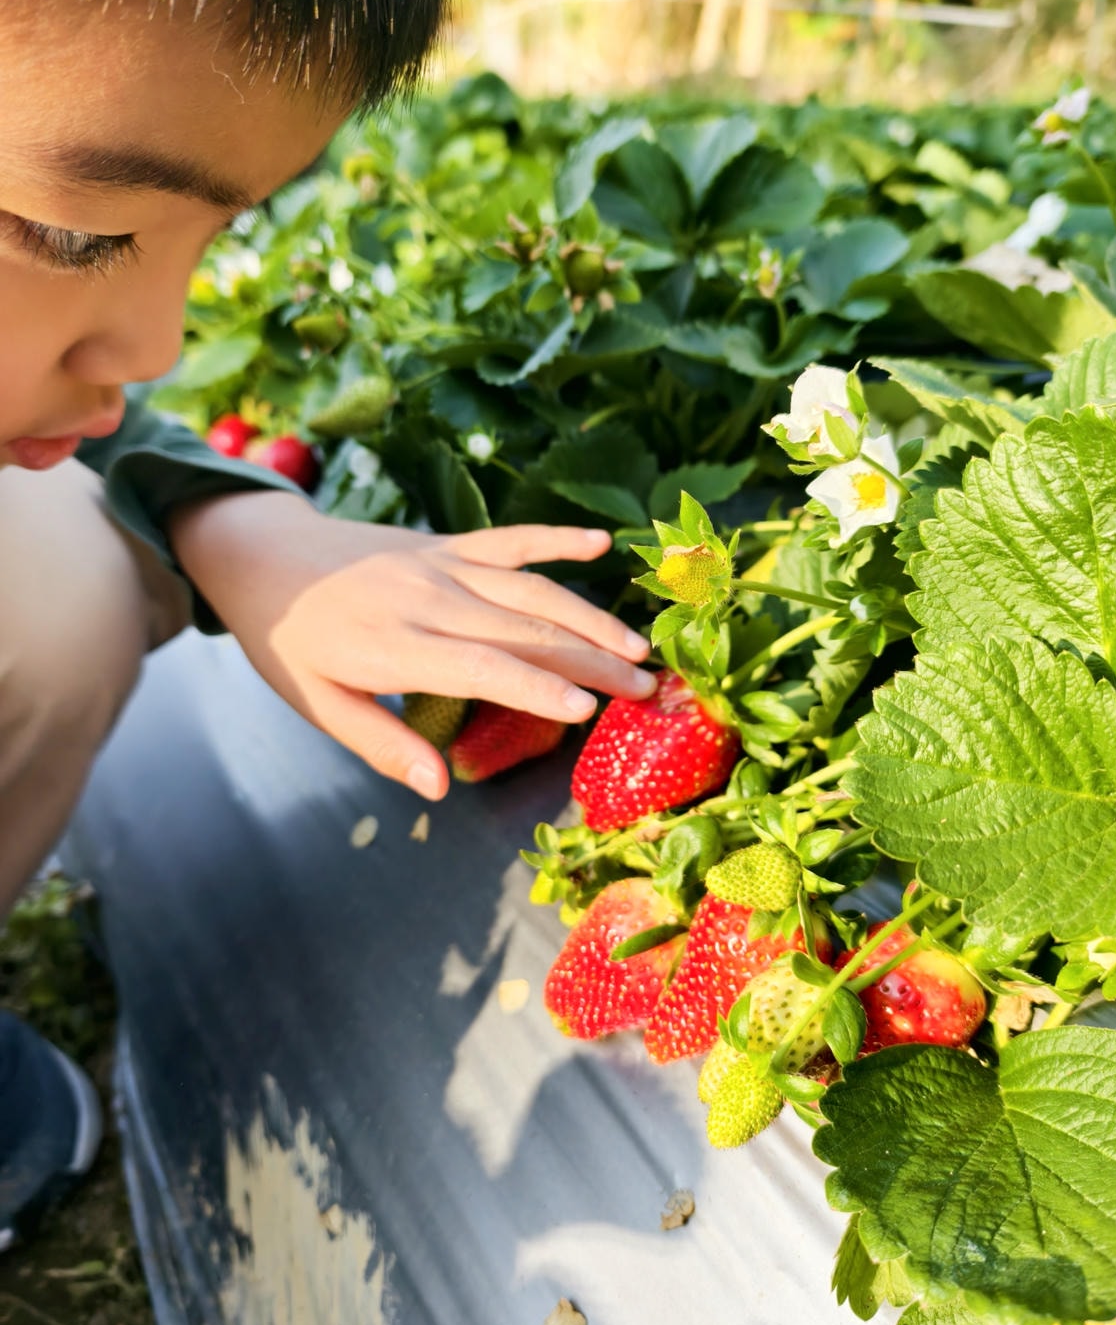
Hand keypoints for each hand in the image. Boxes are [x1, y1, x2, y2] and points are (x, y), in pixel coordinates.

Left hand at [167, 491, 654, 798]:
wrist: (262, 554)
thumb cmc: (288, 642)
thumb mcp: (316, 704)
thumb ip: (381, 743)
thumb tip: (439, 786)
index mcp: (393, 644)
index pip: (480, 666)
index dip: (536, 687)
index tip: (587, 711)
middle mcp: (426, 598)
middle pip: (522, 630)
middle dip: (590, 659)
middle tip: (645, 689)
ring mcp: (440, 563)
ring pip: (529, 588)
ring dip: (588, 615)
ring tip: (637, 646)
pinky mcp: (447, 543)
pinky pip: (510, 539)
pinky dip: (556, 539)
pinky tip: (602, 543)